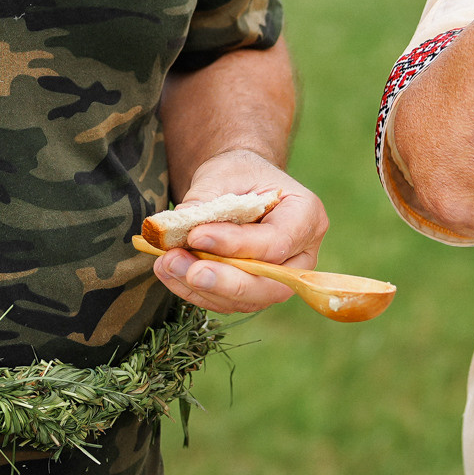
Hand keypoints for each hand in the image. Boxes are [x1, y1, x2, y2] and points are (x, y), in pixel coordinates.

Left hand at [152, 150, 329, 314]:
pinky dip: (195, 291)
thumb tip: (180, 225)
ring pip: (247, 300)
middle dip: (225, 281)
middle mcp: (302, 254)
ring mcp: (280, 278)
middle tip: (187, 269)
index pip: (276, 242)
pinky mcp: (255, 291)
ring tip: (167, 264)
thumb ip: (206, 200)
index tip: (197, 235)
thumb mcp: (224, 173)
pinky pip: (228, 301)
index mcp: (306, 216)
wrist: (240, 184)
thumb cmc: (239, 173)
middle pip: (270, 284)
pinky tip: (168, 272)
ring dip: (203, 288)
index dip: (236, 244)